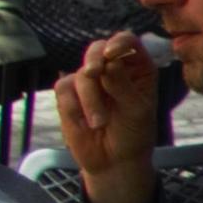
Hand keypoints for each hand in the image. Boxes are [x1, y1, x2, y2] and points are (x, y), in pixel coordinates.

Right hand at [54, 35, 159, 202]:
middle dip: (95, 60)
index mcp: (137, 68)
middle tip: (94, 73)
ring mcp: (90, 80)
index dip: (118, 42)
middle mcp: (113, 68)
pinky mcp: (70, 93)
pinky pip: (64, 88)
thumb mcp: (136, 111)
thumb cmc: (134, 134)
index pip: (128, 42)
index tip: (111, 55)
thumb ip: (123, 86)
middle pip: (98, 49)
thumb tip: (108, 63)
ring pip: (82, 74)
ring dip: (89, 99)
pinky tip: (84, 123)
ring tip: (99, 123)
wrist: (114, 161)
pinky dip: (74, 106)